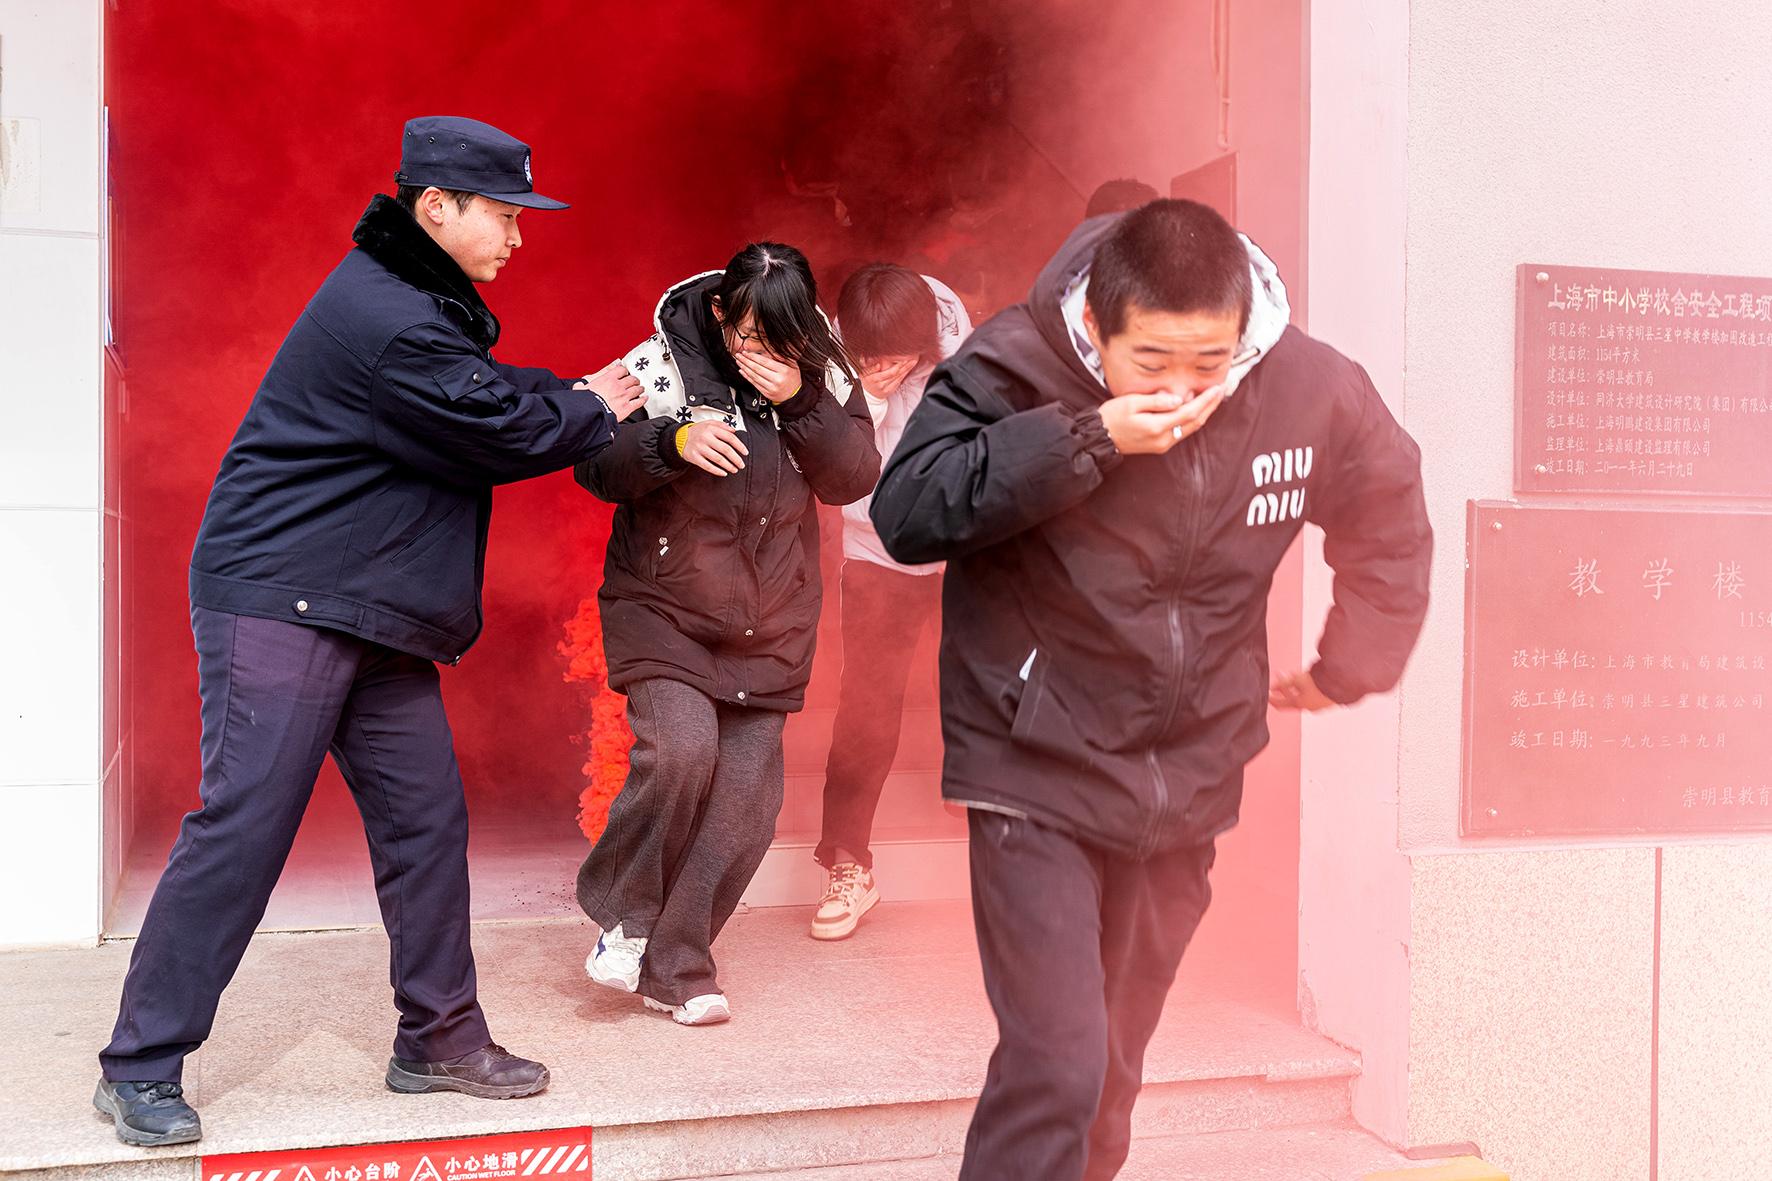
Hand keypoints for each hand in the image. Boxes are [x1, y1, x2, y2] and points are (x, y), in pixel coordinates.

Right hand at [579, 361, 645, 420]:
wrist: (591, 414)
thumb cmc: (585, 403)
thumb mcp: (580, 389)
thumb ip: (581, 385)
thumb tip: (578, 385)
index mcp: (607, 379)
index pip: (620, 369)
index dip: (624, 370)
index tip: (624, 372)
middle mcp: (618, 386)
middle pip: (631, 379)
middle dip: (634, 379)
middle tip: (635, 380)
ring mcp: (624, 396)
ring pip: (637, 389)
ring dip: (640, 388)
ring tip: (641, 388)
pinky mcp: (627, 407)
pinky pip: (639, 402)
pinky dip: (643, 400)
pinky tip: (644, 398)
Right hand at [680, 421, 748, 476]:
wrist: (679, 437)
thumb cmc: (696, 432)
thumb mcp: (709, 423)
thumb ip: (722, 425)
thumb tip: (734, 431)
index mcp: (711, 429)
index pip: (730, 437)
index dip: (739, 446)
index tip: (745, 452)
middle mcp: (705, 438)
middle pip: (726, 450)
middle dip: (736, 459)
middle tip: (741, 464)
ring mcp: (699, 448)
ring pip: (718, 459)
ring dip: (728, 466)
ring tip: (734, 469)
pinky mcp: (694, 457)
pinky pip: (707, 466)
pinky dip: (717, 471)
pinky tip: (723, 473)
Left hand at [733, 348, 802, 403]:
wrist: (794, 395)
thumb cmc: (792, 378)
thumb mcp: (792, 364)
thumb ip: (781, 356)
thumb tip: (768, 350)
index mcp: (783, 371)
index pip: (765, 362)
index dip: (753, 356)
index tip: (746, 352)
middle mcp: (777, 380)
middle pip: (757, 369)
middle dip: (746, 361)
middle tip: (739, 355)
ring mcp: (771, 388)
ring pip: (754, 376)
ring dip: (744, 368)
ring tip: (739, 362)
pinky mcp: (766, 393)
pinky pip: (754, 384)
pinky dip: (747, 377)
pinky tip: (742, 371)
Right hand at [860, 357, 917, 400]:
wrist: (869, 395)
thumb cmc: (866, 380)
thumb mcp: (863, 372)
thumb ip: (868, 366)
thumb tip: (877, 364)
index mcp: (872, 378)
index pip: (883, 371)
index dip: (894, 365)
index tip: (899, 358)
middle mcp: (880, 384)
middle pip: (893, 373)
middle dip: (902, 364)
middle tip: (910, 357)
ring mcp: (886, 388)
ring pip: (898, 376)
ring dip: (907, 368)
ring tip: (913, 360)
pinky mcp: (891, 389)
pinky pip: (899, 380)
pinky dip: (905, 373)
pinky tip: (909, 367)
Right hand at [1098, 386, 1225, 454]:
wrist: (1100, 438)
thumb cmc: (1112, 417)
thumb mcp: (1131, 402)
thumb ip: (1156, 401)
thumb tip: (1178, 399)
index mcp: (1157, 427)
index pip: (1189, 411)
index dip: (1206, 400)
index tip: (1217, 388)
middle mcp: (1163, 439)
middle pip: (1194, 422)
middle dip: (1210, 406)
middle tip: (1221, 390)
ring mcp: (1162, 445)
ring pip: (1190, 428)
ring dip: (1203, 413)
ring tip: (1213, 398)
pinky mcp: (1160, 446)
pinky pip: (1182, 432)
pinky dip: (1192, 420)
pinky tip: (1197, 410)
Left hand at [1269, 670, 1336, 711]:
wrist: (1345, 682)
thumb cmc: (1322, 681)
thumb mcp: (1298, 679)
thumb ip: (1284, 683)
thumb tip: (1272, 687)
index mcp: (1300, 704)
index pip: (1281, 704)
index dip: (1272, 699)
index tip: (1267, 694)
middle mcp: (1310, 707)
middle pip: (1292, 699)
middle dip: (1285, 687)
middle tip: (1280, 676)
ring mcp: (1320, 704)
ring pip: (1304, 695)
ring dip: (1297, 685)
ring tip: (1295, 674)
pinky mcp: (1329, 699)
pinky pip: (1314, 693)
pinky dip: (1308, 687)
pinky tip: (1310, 678)